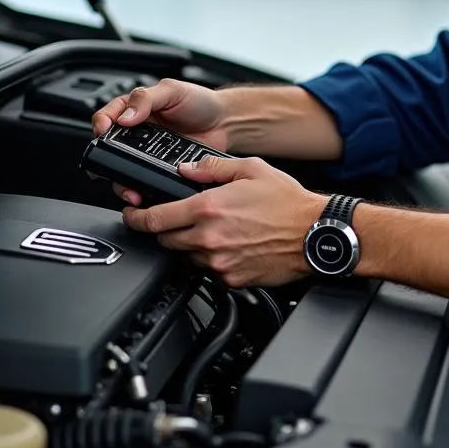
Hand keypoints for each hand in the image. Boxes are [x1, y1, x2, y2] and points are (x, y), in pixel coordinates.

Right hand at [91, 79, 229, 204]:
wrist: (224, 123)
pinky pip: (144, 182)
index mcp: (133, 110)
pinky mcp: (159, 170)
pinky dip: (142, 189)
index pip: (106, 116)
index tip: (103, 130)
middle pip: (107, 150)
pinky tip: (146, 192)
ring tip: (130, 189)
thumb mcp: (172, 90)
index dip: (100, 124)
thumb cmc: (199, 102)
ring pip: (122, 171)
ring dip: (121, 182)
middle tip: (108, 167)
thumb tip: (125, 116)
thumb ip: (146, 98)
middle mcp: (135, 134)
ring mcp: (146, 154)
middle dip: (104, 162)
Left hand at [121, 152, 326, 287]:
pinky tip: (230, 246)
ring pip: (185, 257)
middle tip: (176, 220)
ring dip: (189, 245)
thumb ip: (212, 167)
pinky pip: (208, 271)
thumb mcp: (251, 169)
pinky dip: (211, 259)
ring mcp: (219, 262)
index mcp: (208, 208)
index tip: (133, 216)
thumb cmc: (289, 203)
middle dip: (165, 230)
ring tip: (212, 232)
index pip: (154, 219)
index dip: (136, 218)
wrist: (315, 234)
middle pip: (165, 241)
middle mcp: (209, 238)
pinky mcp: (231, 279)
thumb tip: (187, 169)